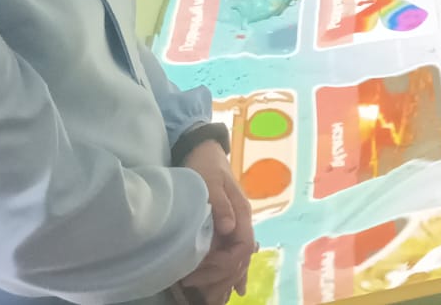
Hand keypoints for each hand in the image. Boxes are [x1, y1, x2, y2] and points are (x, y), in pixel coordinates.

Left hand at [180, 140, 255, 302]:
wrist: (203, 150)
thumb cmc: (205, 165)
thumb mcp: (211, 181)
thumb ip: (221, 204)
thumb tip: (229, 228)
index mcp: (241, 212)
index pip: (241, 248)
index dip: (224, 264)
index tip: (200, 273)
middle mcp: (241, 221)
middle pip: (241, 259)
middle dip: (224, 278)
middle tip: (199, 291)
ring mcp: (235, 224)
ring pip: (239, 259)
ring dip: (229, 279)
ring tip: (218, 299)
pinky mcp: (226, 226)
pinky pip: (234, 253)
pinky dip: (233, 271)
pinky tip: (235, 286)